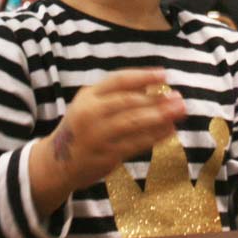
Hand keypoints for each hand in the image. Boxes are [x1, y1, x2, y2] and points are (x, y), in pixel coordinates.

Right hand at [30, 68, 186, 208]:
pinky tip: (170, 130)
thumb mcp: (90, 103)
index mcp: (88, 96)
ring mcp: (98, 136)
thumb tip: (152, 85)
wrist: (58, 162)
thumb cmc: (82, 126)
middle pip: (129, 102)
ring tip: (179, 111)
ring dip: (160, 117)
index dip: (143, 76)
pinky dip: (155, 136)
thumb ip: (115, 93)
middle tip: (179, 97)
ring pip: (134, 124)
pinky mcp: (107, 156)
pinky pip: (136, 144)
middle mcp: (91, 114)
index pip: (118, 80)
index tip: (164, 74)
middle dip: (156, 99)